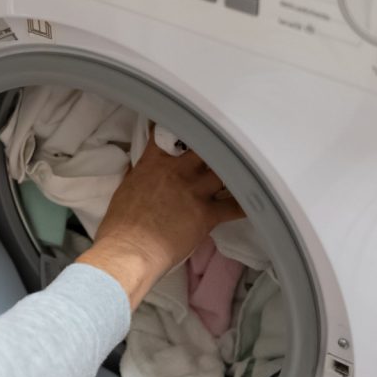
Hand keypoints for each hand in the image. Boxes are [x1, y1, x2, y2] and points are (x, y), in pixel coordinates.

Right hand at [77, 130, 243, 309]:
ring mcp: (194, 191)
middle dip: (212, 145)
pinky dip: (246, 204)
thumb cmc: (120, 226)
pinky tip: (256, 200)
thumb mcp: (124, 191)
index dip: (177, 128)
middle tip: (223, 145)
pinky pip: (234, 207)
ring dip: (233, 170)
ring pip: (223, 171)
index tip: (185, 125)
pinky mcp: (207, 213)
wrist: (130, 250)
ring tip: (244, 168)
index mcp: (153, 164)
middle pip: (204, 147)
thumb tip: (141, 171)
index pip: (167, 135)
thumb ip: (139, 176)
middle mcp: (177, 171)